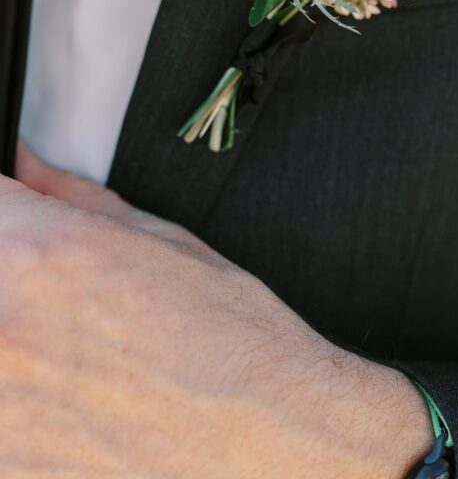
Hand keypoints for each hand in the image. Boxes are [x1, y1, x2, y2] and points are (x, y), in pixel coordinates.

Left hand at [0, 144, 432, 476]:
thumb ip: (68, 199)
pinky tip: (70, 404)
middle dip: (14, 278)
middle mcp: (0, 333)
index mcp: (36, 258)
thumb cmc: (230, 346)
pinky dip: (24, 405)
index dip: (9, 213)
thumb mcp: (160, 241)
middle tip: (59, 305)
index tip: (20, 224)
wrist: (269, 447)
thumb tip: (26, 170)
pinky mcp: (5, 468)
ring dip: (17, 351)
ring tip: (70, 361)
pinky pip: (0, 419)